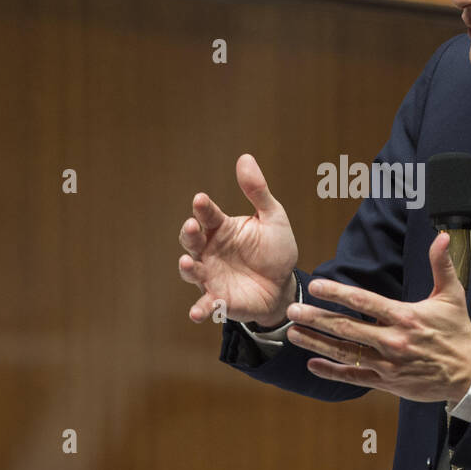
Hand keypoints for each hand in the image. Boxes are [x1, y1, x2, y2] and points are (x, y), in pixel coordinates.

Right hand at [179, 153, 298, 326]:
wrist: (284, 286)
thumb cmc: (275, 250)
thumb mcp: (273, 219)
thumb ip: (258, 192)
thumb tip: (245, 157)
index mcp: (222, 228)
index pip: (208, 214)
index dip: (203, 207)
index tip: (201, 200)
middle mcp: (210, 251)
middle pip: (192, 240)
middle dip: (189, 233)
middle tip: (193, 226)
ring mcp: (211, 276)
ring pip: (191, 270)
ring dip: (187, 267)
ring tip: (186, 262)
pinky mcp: (219, 299)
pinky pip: (206, 304)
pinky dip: (200, 308)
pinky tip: (198, 312)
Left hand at [284, 232, 470, 405]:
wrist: (469, 373)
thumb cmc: (458, 331)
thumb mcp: (452, 295)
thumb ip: (441, 264)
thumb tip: (441, 236)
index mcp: (405, 317)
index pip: (365, 302)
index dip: (338, 293)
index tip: (317, 285)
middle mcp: (393, 341)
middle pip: (347, 328)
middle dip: (316, 318)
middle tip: (292, 310)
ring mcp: (388, 364)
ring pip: (345, 353)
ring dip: (316, 343)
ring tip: (292, 333)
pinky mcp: (387, 382)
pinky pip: (354, 377)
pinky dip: (331, 372)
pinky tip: (312, 364)